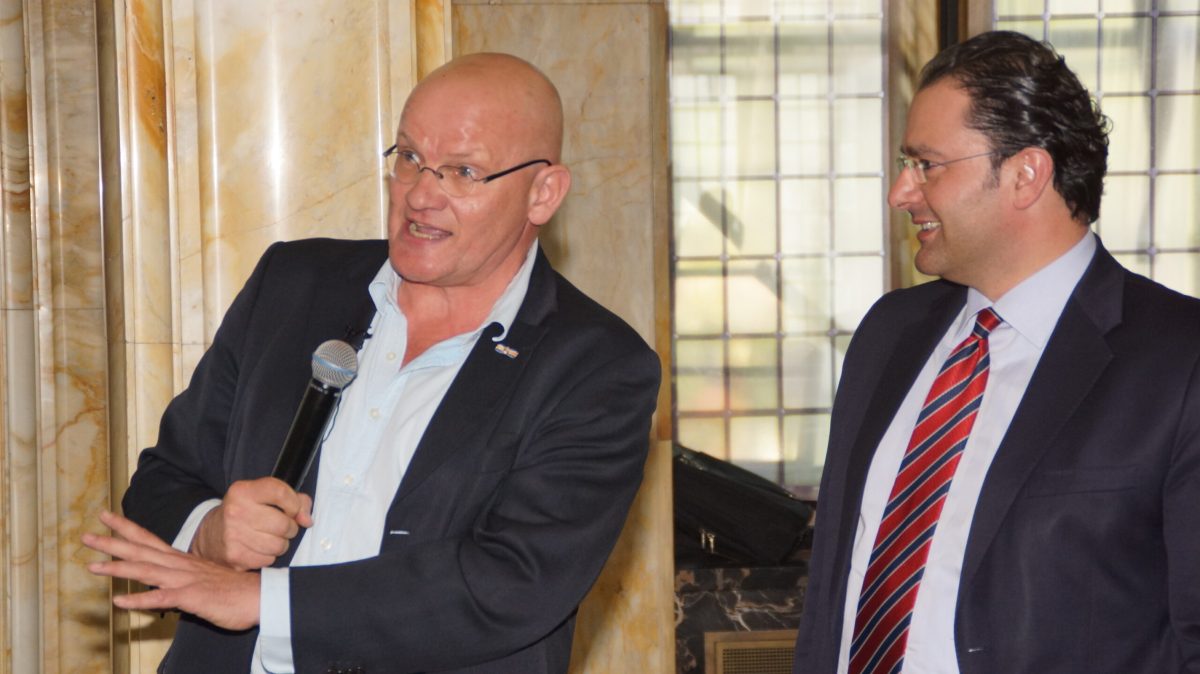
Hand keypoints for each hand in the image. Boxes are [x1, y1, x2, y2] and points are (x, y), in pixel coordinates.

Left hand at [83, 510, 260, 630]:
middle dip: (112, 543)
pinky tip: (120, 602)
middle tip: (86, 536)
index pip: (149, 540)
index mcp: (181, 561)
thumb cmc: (234, 590)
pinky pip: (162, 599)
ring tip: (93, 567)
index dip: (126, 528)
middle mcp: (180, 566)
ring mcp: (185, 580)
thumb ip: (184, 578)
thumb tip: (168, 583)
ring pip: (146, 571)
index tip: (106, 517)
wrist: (260, 596)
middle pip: (142, 551)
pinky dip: (140, 600)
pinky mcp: (191, 598)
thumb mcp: (205, 579)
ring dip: (119, 568)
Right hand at [193, 477, 312, 569]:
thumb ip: (295, 500)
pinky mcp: (235, 557)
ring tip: (269, 538)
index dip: (294, 504)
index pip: (281, 493)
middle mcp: (236, 512)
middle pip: (284, 524)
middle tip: (280, 527)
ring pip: (279, 545)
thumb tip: (307, 520)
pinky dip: (268, 556)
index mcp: (243, 491)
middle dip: (289, 528)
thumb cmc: (245, 513)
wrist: (211, 535)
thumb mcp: (264, 496)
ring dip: (280, 544)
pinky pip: (268, 560)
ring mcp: (233, 536)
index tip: (291, 510)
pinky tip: (258, 548)